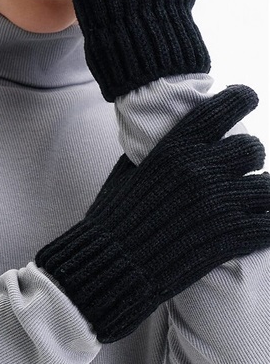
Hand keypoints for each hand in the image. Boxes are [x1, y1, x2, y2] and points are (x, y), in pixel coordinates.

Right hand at [35, 85, 269, 341]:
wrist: (110, 265)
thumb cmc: (112, 220)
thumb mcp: (127, 174)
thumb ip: (154, 154)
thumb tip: (164, 140)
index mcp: (175, 149)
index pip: (223, 108)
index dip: (242, 98)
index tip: (249, 98)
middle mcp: (201, 170)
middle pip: (252, 149)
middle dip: (250, 158)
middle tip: (243, 171)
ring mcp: (218, 204)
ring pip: (267, 188)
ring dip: (259, 195)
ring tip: (250, 203)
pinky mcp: (229, 238)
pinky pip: (267, 225)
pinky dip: (264, 226)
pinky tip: (257, 228)